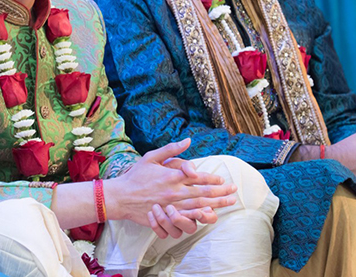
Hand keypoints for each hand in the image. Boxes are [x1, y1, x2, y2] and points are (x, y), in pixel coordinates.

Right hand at [107, 139, 236, 234]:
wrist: (121, 196)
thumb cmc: (136, 175)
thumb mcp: (151, 157)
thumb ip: (171, 149)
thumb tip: (188, 140)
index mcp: (173, 175)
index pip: (199, 177)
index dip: (213, 178)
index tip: (221, 179)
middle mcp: (175, 190)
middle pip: (204, 192)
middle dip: (221, 191)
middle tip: (234, 191)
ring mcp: (173, 204)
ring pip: (200, 205)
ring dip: (217, 204)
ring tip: (229, 202)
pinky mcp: (168, 215)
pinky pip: (188, 216)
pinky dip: (201, 216)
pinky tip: (211, 215)